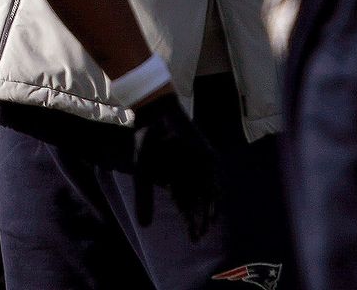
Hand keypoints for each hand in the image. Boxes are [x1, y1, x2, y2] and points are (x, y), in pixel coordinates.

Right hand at [131, 92, 217, 239]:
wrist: (154, 117)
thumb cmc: (145, 143)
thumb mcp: (142, 175)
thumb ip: (144, 199)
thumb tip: (144, 227)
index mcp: (175, 178)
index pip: (186, 205)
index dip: (190, 222)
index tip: (193, 239)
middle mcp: (190, 174)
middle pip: (197, 203)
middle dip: (198, 220)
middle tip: (198, 238)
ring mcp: (200, 166)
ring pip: (207, 194)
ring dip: (208, 211)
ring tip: (206, 228)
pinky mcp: (208, 157)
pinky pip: (214, 178)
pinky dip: (214, 195)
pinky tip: (214, 209)